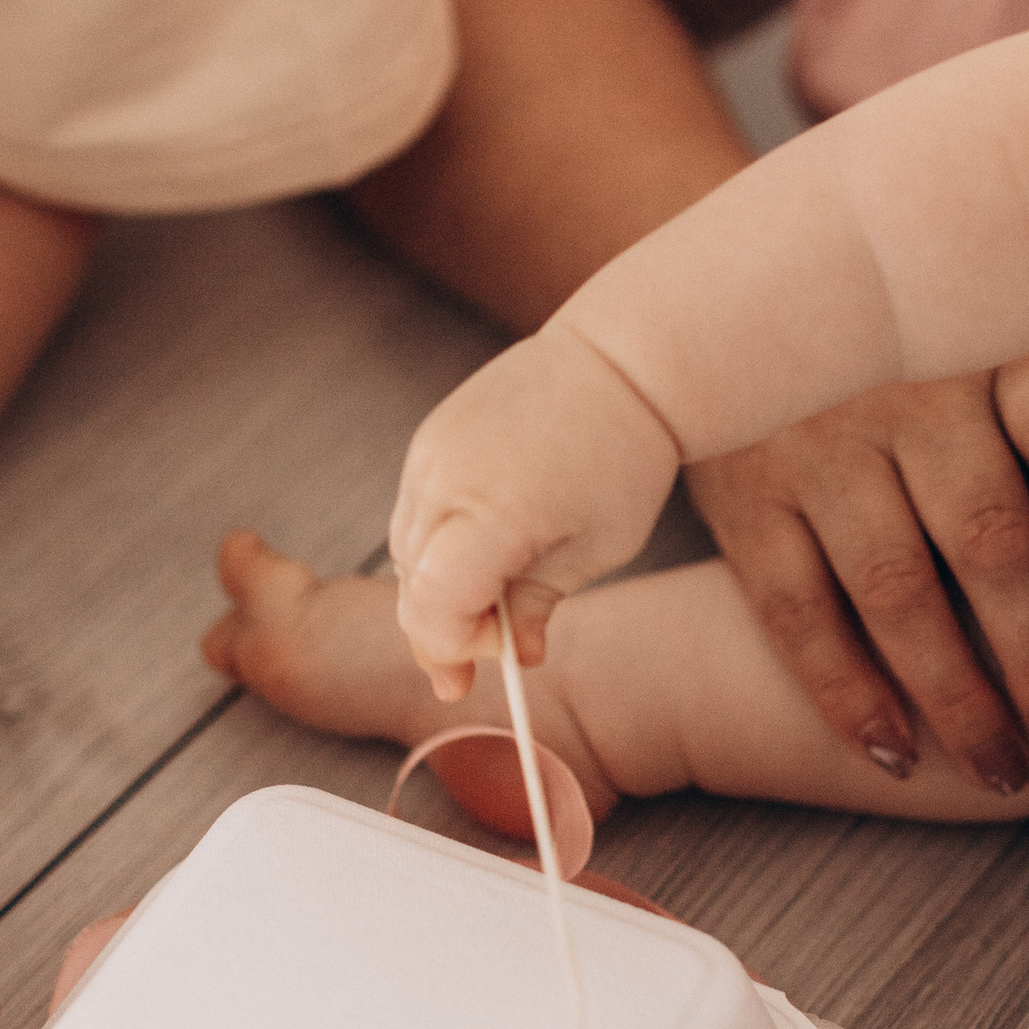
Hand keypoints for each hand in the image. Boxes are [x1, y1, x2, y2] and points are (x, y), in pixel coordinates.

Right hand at [390, 327, 681, 690]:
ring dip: (436, 588)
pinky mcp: (428, 439)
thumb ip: (538, 604)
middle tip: (480, 662)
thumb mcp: (595, 548)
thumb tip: (512, 656)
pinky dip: (435, 547)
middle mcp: (448, 479)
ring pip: (405, 551)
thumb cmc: (623, 458)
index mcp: (497, 510)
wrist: (618, 363)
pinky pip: (415, 513)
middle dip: (442, 628)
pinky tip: (478, 556)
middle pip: (413, 583)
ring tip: (486, 605)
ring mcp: (429, 454)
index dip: (451, 646)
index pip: (434, 603)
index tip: (484, 666)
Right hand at [685, 349, 1028, 791]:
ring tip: (1009, 770)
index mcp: (1000, 351)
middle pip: (993, 539)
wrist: (742, 317)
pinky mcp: (742, 497)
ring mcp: (816, 440)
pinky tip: (899, 753)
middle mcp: (908, 388)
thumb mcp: (1002, 356)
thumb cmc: (925, 372)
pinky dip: (848, 693)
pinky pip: (797, 612)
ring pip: (897, 591)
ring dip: (958, 698)